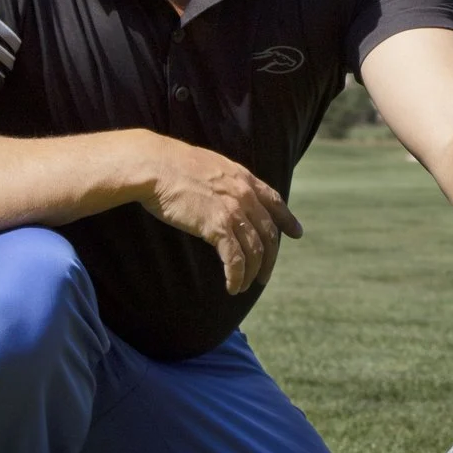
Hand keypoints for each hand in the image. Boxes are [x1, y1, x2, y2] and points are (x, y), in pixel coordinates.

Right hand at [138, 138, 301, 295]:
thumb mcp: (210, 167)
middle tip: (264, 276)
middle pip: (268, 233)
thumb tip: (222, 194)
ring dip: (251, 273)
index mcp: (244, 178)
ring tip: (244, 286)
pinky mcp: (217, 227)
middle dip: (270, 258)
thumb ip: (225, 182)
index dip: (287, 220)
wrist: (156, 165)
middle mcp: (245, 195)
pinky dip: (236, 276)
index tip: (296, 233)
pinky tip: (232, 286)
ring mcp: (233, 211)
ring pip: (255, 251)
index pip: (274, 201)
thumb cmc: (172, 166)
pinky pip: (235, 259)